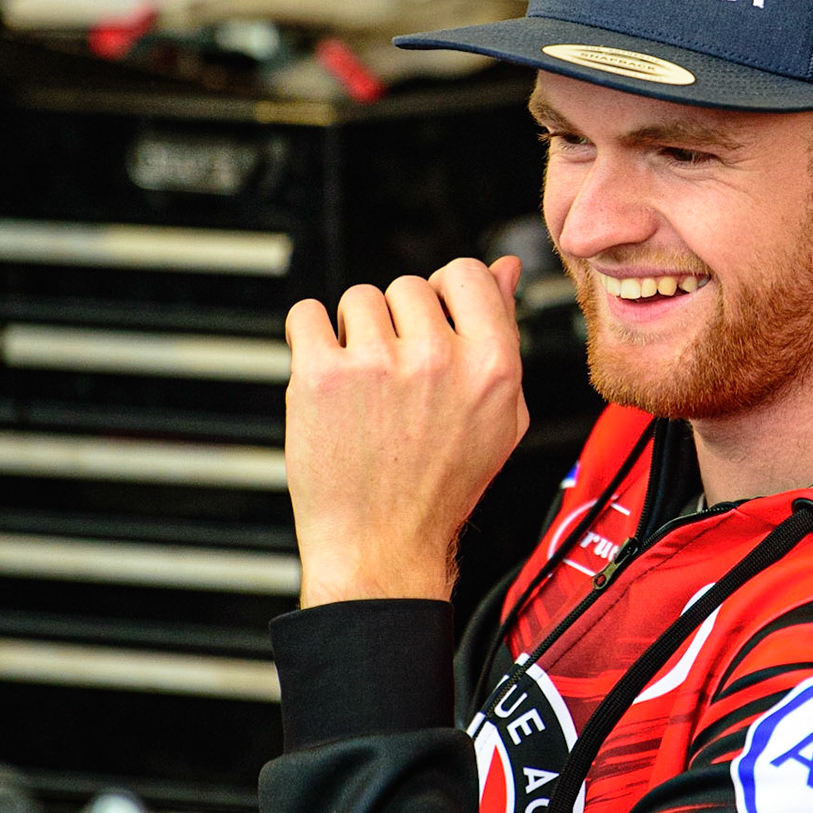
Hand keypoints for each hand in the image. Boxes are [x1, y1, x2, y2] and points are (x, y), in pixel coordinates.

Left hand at [283, 257, 528, 606]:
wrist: (381, 544)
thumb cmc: (441, 487)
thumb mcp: (503, 416)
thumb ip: (505, 334)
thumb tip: (504, 268)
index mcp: (493, 367)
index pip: (468, 273)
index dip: (446, 294)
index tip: (431, 323)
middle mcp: (437, 360)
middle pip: (408, 285)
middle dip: (398, 322)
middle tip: (395, 375)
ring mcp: (376, 365)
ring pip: (358, 298)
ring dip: (353, 331)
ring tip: (363, 383)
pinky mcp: (320, 376)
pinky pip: (307, 314)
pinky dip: (309, 337)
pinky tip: (328, 374)